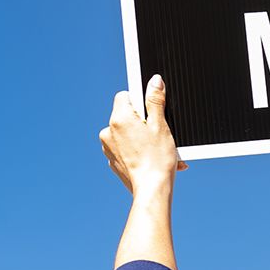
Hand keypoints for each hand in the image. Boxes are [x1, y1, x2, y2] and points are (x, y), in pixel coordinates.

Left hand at [100, 74, 187, 193]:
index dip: (141, 101)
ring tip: (158, 148)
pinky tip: (152, 158)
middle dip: (143, 121)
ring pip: (126, 132)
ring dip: (141, 136)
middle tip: (159, 132)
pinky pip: (125, 148)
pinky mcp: (113, 161)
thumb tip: (154, 80)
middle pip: (126, 115)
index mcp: (118, 119)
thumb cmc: (158, 159)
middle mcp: (108, 132)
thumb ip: (155, 100)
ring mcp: (108, 148)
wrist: (152, 189)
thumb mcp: (161, 125)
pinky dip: (138, 150)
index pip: (125, 95)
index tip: (152, 112)